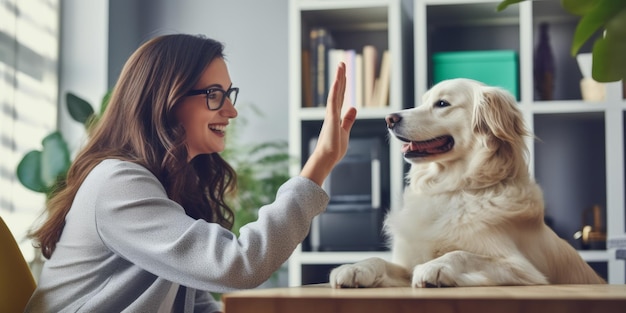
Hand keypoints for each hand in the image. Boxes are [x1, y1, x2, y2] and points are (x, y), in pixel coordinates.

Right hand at [300, 62, 356, 185]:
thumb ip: (348, 120)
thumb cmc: (334, 149)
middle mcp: (332, 112)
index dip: (342, 85)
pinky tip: (337, 81)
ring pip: (335, 93)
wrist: (327, 158)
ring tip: (340, 65)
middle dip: (340, 77)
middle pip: (338, 91)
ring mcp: (331, 115)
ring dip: (338, 79)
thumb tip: (353, 108)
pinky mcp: (331, 119)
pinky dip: (335, 91)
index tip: (344, 74)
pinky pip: (333, 102)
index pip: (340, 97)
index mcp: (335, 116)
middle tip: (341, 63)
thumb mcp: (345, 131)